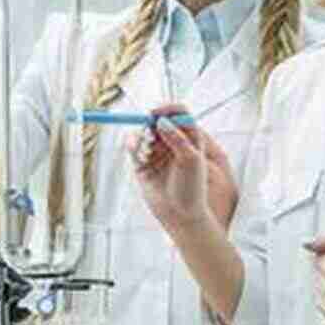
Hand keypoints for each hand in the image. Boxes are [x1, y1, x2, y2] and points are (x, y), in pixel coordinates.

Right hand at [126, 104, 236, 231]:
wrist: (180, 215)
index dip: (167, 109)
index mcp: (189, 138)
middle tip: (149, 131)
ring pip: (144, 132)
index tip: (156, 113)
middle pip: (158, 120)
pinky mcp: (142, 163)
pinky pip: (133, 146)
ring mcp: (157, 152)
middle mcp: (172, 142)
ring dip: (142, 137)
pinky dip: (133, 145)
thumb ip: (177, 138)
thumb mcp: (190, 160)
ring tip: (147, 150)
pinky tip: (139, 153)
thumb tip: (162, 121)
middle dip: (150, 123)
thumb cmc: (191, 189)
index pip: (178, 113)